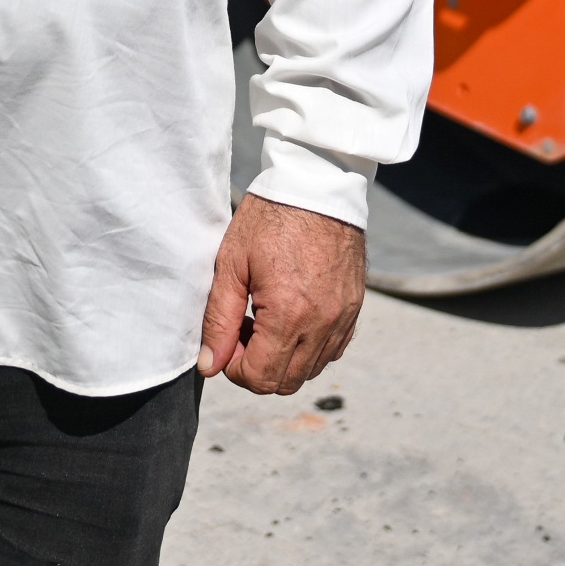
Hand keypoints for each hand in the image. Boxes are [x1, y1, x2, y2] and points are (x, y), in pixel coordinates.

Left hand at [197, 192, 365, 395]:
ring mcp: (344, 318)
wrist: (318, 183)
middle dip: (258, 366)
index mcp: (289, 314)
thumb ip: (219, 319)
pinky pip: (333, 350)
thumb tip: (209, 365)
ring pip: (311, 370)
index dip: (235, 368)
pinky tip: (293, 317)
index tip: (228, 339)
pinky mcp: (355, 308)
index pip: (260, 378)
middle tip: (244, 328)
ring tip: (268, 319)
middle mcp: (322, 323)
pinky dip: (310, 348)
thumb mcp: (232, 263)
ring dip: (284, 359)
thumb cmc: (270, 217)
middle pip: (286, 382)